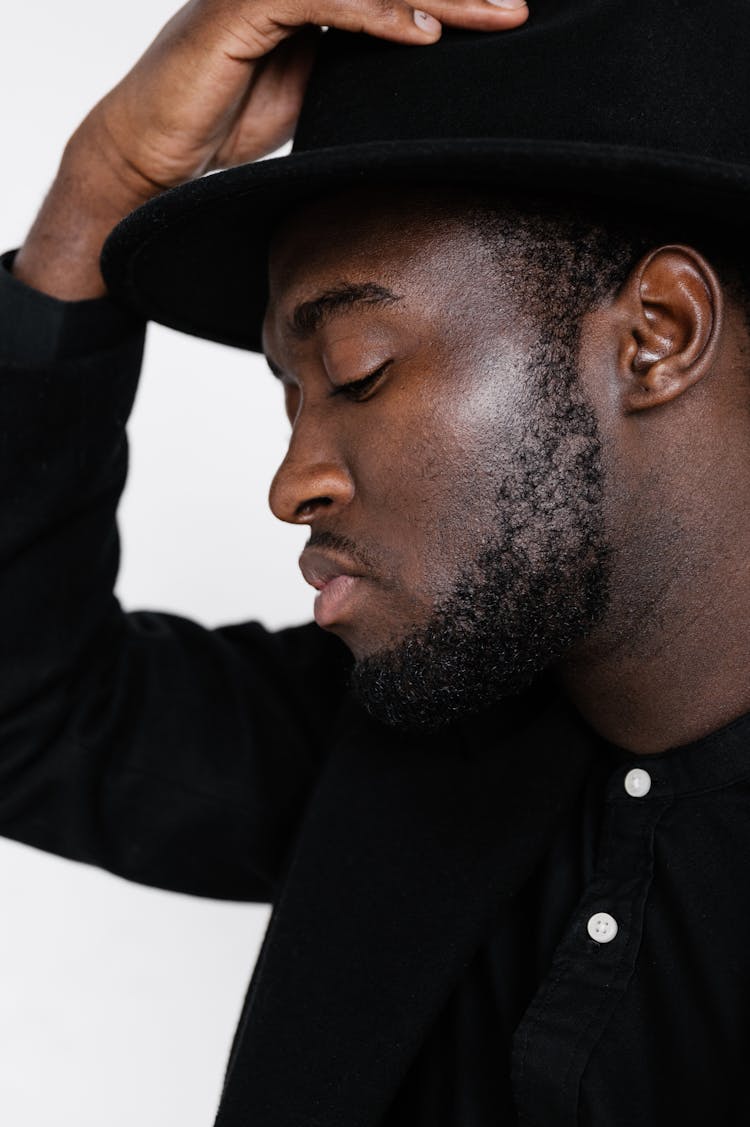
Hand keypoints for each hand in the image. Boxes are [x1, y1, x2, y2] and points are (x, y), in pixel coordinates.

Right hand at [13, 0, 528, 299]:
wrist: (149, 155)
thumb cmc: (223, 124)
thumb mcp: (308, 92)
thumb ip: (356, 69)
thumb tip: (417, 74)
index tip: (505, 13)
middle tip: (517, 7)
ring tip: (493, 15)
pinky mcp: (238, 9)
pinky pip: (319, 0)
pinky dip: (376, 14)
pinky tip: (423, 33)